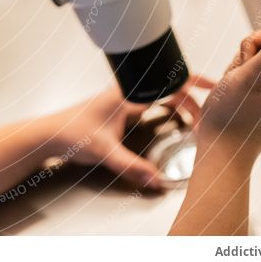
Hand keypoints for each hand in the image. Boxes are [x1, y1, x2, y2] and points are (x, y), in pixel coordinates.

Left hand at [39, 75, 214, 190]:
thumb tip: (156, 180)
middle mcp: (126, 92)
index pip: (166, 82)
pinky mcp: (118, 108)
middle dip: (190, 96)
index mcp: (126, 94)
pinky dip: (166, 106)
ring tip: (195, 115)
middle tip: (208, 111)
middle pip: (166, 86)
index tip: (211, 86)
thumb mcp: (104, 151)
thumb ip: (131, 166)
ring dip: (179, 101)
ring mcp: (121, 98)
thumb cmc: (71, 134)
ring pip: (158, 92)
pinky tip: (171, 119)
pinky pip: (150, 101)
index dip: (192, 82)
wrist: (49, 134)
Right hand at [197, 21, 260, 165]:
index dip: (254, 46)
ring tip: (238, 89)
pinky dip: (243, 76)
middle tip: (239, 82)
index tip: (247, 70)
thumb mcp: (252, 79)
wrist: (224, 147)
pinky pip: (258, 69)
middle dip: (248, 57)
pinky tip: (239, 92)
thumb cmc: (233, 116)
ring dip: (242, 67)